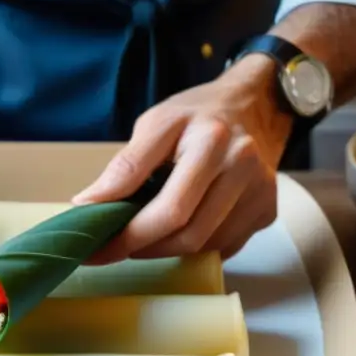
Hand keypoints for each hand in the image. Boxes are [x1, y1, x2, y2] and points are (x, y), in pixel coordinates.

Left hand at [72, 56, 293, 262]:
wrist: (255, 104)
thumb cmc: (198, 114)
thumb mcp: (156, 123)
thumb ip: (125, 166)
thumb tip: (88, 205)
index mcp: (211, 141)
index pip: (169, 209)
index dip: (129, 237)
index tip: (97, 249)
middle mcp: (243, 168)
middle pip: (189, 235)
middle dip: (145, 249)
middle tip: (116, 247)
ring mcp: (261, 193)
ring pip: (206, 247)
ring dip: (168, 250)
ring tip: (145, 236)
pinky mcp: (268, 210)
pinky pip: (225, 246)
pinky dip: (195, 246)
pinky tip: (179, 230)